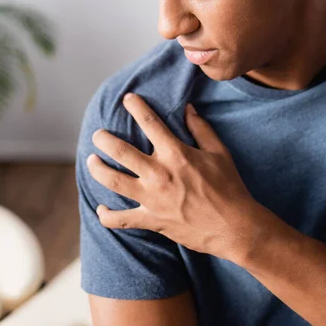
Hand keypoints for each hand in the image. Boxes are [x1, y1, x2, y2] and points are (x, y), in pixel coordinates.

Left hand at [87, 93, 258, 262]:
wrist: (234, 227)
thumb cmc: (229, 187)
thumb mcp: (219, 152)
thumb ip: (201, 128)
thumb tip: (188, 108)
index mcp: (176, 154)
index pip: (149, 122)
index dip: (135, 106)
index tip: (127, 98)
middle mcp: (159, 174)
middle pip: (120, 151)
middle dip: (104, 139)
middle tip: (98, 134)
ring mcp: (152, 199)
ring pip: (113, 181)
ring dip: (98, 170)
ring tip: (91, 161)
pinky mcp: (151, 220)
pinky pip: (121, 220)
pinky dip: (107, 216)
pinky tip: (101, 209)